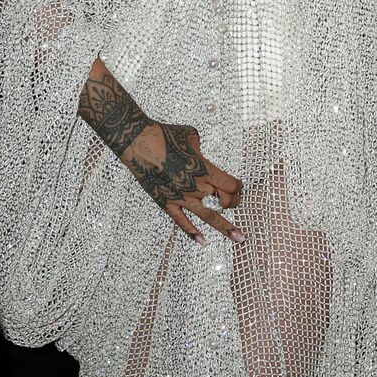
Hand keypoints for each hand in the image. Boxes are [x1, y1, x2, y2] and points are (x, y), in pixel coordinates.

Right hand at [120, 119, 244, 246]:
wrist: (137, 142)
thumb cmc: (164, 135)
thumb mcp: (190, 135)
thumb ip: (200, 149)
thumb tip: (200, 154)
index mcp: (205, 169)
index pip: (232, 185)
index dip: (238, 187)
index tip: (238, 186)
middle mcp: (196, 186)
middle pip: (225, 201)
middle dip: (233, 202)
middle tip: (236, 203)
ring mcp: (182, 197)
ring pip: (209, 216)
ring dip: (226, 227)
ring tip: (239, 238)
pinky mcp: (166, 203)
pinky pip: (181, 222)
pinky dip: (192, 232)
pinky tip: (201, 241)